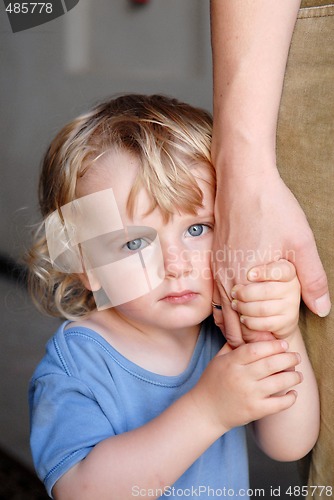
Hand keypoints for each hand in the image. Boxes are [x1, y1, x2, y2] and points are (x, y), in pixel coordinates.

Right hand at [190, 339, 301, 434]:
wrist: (205, 410)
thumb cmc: (212, 381)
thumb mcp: (219, 359)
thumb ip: (234, 345)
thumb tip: (250, 331)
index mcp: (232, 362)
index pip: (256, 349)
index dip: (273, 346)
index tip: (284, 345)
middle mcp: (241, 377)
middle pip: (271, 364)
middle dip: (288, 359)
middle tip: (296, 356)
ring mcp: (249, 395)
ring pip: (279, 383)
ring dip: (293, 377)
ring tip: (298, 374)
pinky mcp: (255, 411)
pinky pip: (279, 404)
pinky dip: (290, 398)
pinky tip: (293, 393)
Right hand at [212, 170, 329, 346]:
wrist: (242, 180)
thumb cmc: (272, 208)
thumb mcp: (301, 243)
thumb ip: (312, 279)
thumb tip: (322, 309)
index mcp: (246, 283)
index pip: (250, 331)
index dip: (265, 342)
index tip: (280, 344)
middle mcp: (226, 281)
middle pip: (232, 328)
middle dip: (250, 339)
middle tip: (270, 342)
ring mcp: (217, 271)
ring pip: (221, 315)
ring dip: (237, 325)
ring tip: (256, 329)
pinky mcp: (214, 261)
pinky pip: (216, 298)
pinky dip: (228, 310)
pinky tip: (241, 307)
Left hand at [230, 260, 299, 342]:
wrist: (275, 312)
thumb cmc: (259, 284)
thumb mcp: (258, 270)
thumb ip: (253, 264)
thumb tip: (237, 260)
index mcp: (288, 270)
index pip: (280, 270)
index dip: (264, 273)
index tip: (249, 275)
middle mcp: (294, 287)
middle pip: (267, 291)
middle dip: (245, 294)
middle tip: (234, 293)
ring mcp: (293, 305)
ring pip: (264, 308)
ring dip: (244, 308)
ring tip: (235, 304)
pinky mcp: (289, 321)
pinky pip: (265, 323)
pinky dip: (250, 321)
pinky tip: (243, 317)